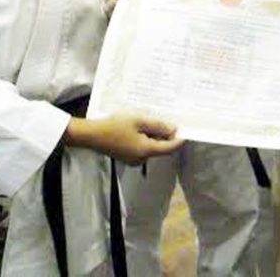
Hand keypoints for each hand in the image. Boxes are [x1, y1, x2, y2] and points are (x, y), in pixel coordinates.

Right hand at [64, 115, 183, 164]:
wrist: (92, 135)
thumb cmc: (115, 126)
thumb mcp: (139, 121)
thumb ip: (158, 126)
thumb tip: (173, 129)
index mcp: (146, 151)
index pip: (170, 148)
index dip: (179, 139)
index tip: (186, 130)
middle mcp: (142, 159)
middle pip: (160, 147)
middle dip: (164, 135)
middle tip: (167, 120)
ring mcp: (134, 159)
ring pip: (151, 147)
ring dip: (153, 135)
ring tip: (149, 121)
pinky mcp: (127, 157)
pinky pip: (142, 148)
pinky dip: (144, 138)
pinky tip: (139, 127)